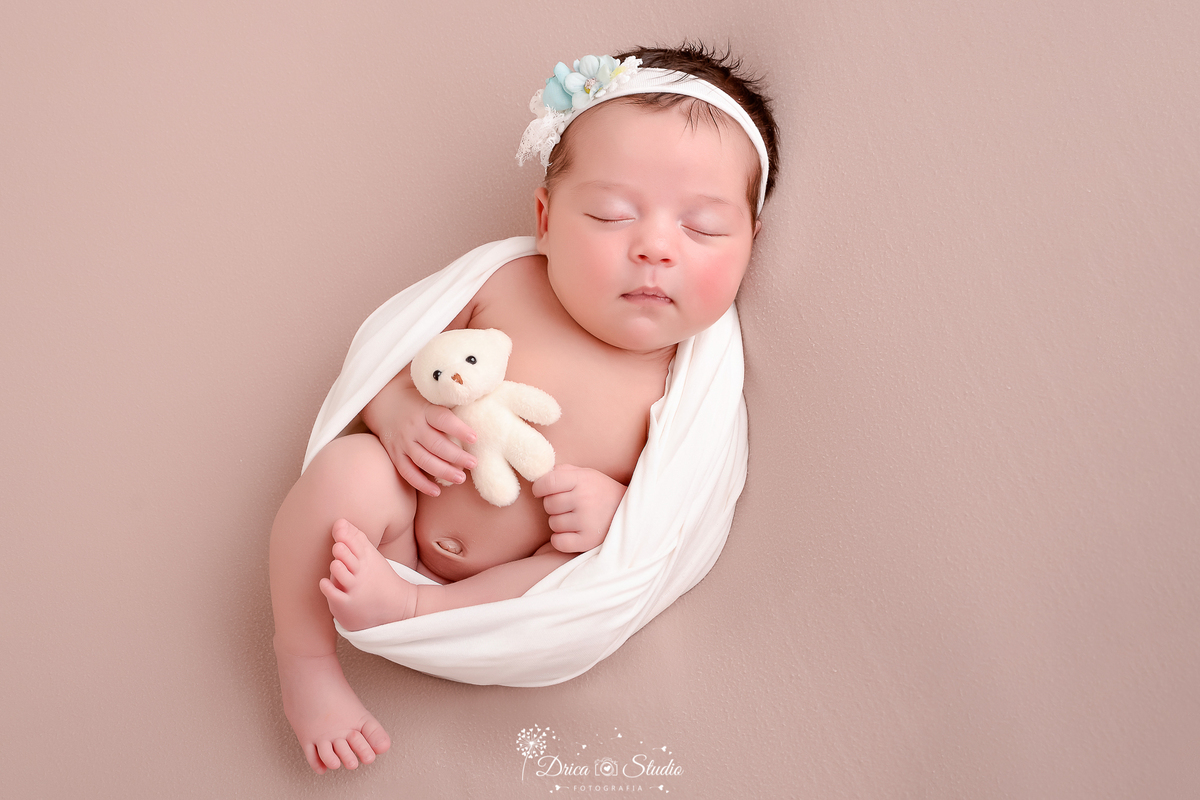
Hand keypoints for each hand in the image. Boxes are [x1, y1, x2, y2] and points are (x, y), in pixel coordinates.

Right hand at [364, 369, 477, 495]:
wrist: (380, 401)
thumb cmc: (414, 396)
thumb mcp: (428, 389)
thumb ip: (447, 393)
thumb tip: (474, 388)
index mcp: (424, 409)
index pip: (443, 419)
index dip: (459, 429)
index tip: (475, 437)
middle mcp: (413, 426)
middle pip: (436, 445)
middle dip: (456, 456)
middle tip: (473, 463)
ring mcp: (403, 442)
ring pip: (423, 461)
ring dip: (443, 471)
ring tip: (461, 478)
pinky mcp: (395, 454)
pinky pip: (407, 472)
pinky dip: (421, 483)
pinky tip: (436, 491)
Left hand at [532, 465, 625, 552]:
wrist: (632, 514)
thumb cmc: (601, 492)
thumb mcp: (587, 474)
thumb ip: (563, 471)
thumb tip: (538, 476)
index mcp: (583, 480)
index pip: (548, 482)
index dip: (539, 487)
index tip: (540, 491)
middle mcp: (584, 499)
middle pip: (548, 504)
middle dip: (553, 506)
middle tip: (568, 506)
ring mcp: (587, 521)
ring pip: (553, 523)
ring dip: (559, 522)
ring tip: (575, 519)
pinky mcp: (588, 540)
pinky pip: (558, 542)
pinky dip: (560, 540)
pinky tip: (571, 533)